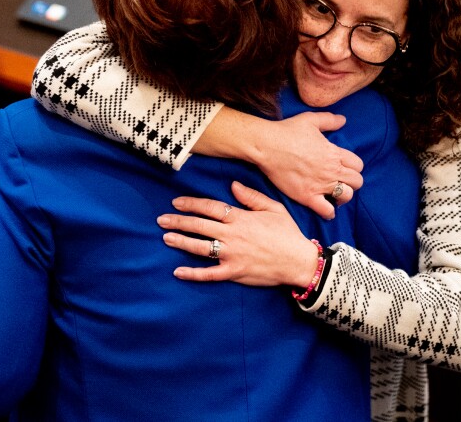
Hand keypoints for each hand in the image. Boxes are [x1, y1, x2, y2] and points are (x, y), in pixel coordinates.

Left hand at [157, 181, 319, 287]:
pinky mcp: (234, 272)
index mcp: (240, 218)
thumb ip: (252, 196)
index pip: (210, 208)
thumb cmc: (288, 233)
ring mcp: (231, 255)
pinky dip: (193, 273)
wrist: (298, 261)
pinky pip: (209, 274)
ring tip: (166, 238)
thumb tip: (233, 185)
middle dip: (178, 221)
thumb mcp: (273, 208)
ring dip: (181, 242)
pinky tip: (178, 271)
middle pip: (199, 226)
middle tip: (161, 220)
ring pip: (200, 247)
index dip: (191, 204)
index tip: (176, 202)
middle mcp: (232, 235)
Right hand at [251, 112, 362, 219]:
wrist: (267, 146)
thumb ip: (329, 120)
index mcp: (334, 153)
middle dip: (352, 181)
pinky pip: (326, 210)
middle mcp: (331, 170)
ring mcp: (320, 185)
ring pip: (346, 196)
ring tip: (335, 195)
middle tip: (341, 181)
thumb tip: (343, 120)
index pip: (357, 165)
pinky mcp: (307, 196)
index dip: (353, 167)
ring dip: (343, 196)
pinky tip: (327, 210)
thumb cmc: (287, 131)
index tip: (345, 167)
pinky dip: (329, 212)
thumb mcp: (311, 120)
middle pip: (356, 181)